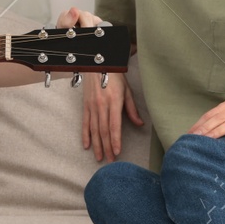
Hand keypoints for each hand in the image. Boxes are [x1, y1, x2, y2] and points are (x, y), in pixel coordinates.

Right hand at [58, 6, 143, 160]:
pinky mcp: (85, 106)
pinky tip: (86, 145)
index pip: (114, 126)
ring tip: (99, 157)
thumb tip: (139, 125)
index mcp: (114, 102)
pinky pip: (85, 123)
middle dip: (107, 147)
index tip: (117, 152)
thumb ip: (132, 109)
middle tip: (109, 161)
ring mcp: (91, 107)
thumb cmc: (115, 75)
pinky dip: (85, 135)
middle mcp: (101, 106)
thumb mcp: (127, 91)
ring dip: (97, 145)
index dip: (116, 140)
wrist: (97, 62)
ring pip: (94, 130)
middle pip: (104, 131)